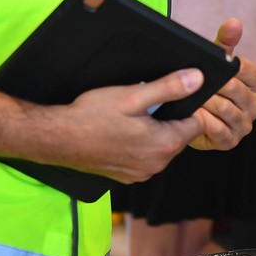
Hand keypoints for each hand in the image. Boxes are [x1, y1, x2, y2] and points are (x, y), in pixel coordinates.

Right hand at [46, 68, 206, 182]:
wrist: (58, 139)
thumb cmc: (92, 116)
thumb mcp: (133, 96)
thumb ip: (169, 88)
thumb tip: (197, 79)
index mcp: (164, 144)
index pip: (197, 125)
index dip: (188, 107)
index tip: (172, 97)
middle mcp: (157, 164)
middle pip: (179, 136)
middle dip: (169, 119)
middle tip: (146, 105)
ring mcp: (141, 174)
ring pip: (162, 147)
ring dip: (154, 132)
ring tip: (132, 118)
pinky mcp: (127, 176)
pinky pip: (145, 158)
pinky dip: (139, 145)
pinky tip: (122, 133)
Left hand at [189, 18, 255, 150]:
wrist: (193, 111)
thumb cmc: (210, 80)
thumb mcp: (219, 60)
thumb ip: (227, 41)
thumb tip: (234, 22)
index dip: (239, 69)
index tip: (224, 64)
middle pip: (238, 92)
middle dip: (216, 84)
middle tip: (197, 79)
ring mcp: (244, 125)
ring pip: (225, 110)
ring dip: (206, 100)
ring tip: (190, 93)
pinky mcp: (230, 141)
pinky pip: (217, 129)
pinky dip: (202, 119)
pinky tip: (192, 111)